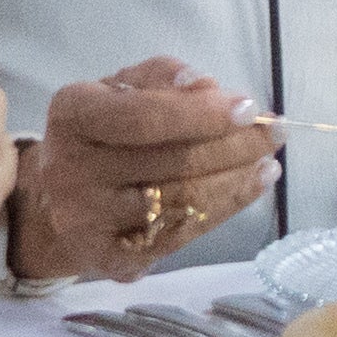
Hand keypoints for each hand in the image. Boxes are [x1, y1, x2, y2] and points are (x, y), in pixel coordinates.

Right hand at [7, 60, 281, 281]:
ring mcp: (85, 220)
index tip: (249, 107)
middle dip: (234, 146)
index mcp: (72, 114)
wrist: (60, 201)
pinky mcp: (106, 260)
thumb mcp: (123, 89)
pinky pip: (179, 237)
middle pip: (170, 161)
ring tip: (268, 163)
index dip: (201, 114)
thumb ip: (163, 77)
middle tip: (276, 134)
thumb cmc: (103, 133)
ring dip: (236, 181)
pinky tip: (248, 190)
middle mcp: (68, 169)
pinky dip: (222, 212)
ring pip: (180, 202)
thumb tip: (206, 87)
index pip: (143, 116)